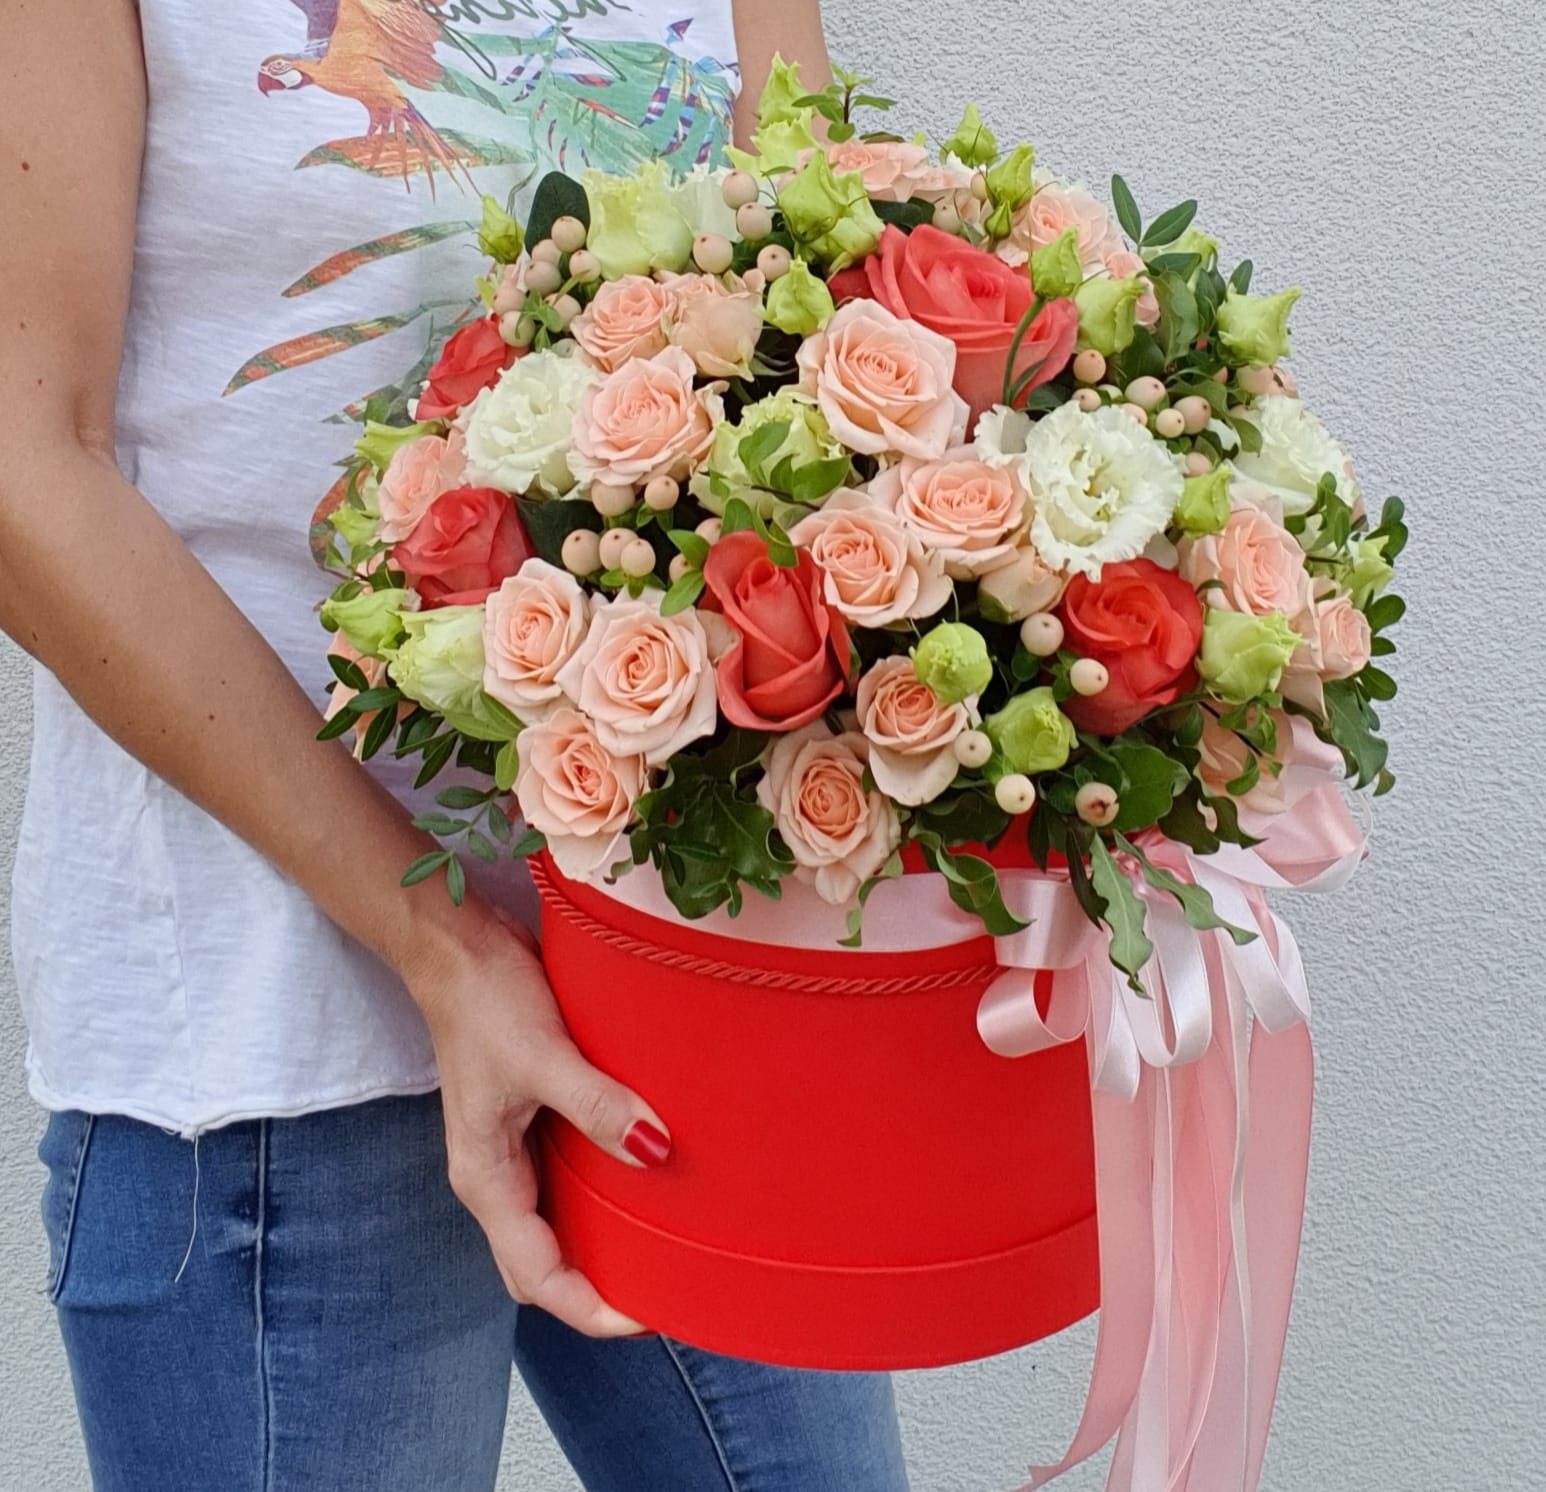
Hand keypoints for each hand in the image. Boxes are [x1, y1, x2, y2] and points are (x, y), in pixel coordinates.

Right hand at [403, 895, 669, 1335]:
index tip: (650, 1315)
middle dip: (600, 1289)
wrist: (456, 947)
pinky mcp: (530, 1118)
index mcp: (488, 1180)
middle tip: (668, 1290)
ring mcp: (512, 1148)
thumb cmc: (484, 1000)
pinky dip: (603, 1193)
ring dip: (603, 1242)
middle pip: (546, 1264)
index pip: (539, 1277)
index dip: (592, 1308)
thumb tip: (655, 1151)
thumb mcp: (544, 1055)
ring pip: (558, 1223)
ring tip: (667, 1247)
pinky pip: (569, 1177)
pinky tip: (645, 1177)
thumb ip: (596, 1106)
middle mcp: (498, 1176)